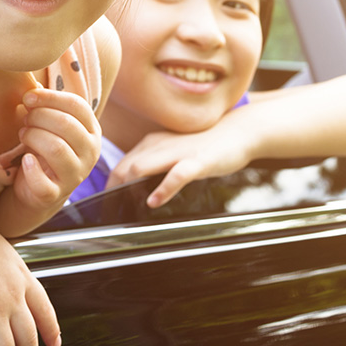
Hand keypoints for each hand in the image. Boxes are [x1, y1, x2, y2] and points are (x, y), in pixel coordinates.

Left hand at [10, 88, 102, 213]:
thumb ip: (46, 106)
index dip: (50, 97)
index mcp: (92, 132)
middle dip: (39, 116)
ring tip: (23, 134)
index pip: (77, 106)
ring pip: (56, 149)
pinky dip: (31, 169)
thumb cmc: (44, 149)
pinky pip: (43, 182)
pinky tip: (25, 160)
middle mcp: (90, 153)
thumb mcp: (50, 126)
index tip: (28, 97)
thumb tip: (34, 84)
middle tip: (25, 118)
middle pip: (66, 125)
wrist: (38, 190)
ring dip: (33, 136)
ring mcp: (76, 175)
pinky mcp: (55, 194)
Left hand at [107, 124, 252, 207]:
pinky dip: (163, 189)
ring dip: (128, 188)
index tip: (106, 208)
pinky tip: (154, 202)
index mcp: (152, 143)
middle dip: (112, 191)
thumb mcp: (173, 150)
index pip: (120, 165)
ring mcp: (178, 152)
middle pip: (124, 167)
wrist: (238, 130)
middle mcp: (160, 145)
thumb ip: (154, 163)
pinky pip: (177, 174)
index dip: (109, 187)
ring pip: (141, 167)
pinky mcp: (198, 160)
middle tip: (109, 216)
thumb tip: (134, 184)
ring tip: (123, 210)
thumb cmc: (204, 144)